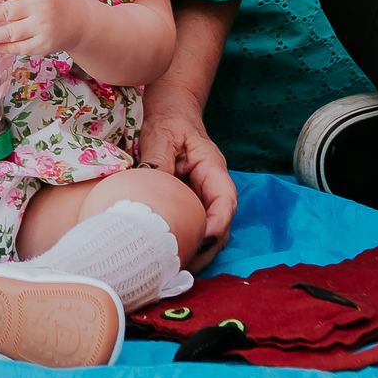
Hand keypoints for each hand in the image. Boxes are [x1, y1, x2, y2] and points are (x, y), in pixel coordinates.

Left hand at [138, 81, 236, 271]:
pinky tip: (165, 254)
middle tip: (183, 263)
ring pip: (207, 231)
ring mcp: (201, 198)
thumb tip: (151, 188)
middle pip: (220, 224)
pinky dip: (183, 242)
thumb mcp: (161, 136)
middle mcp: (211, 187)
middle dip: (207, 247)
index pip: (226, 199)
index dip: (219, 222)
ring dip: (195, 250)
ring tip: (173, 266)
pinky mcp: (188, 205)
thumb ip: (158, 161)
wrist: (169, 111)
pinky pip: (191, 226)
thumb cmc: (168, 120)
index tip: (204, 237)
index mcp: (212, 168)